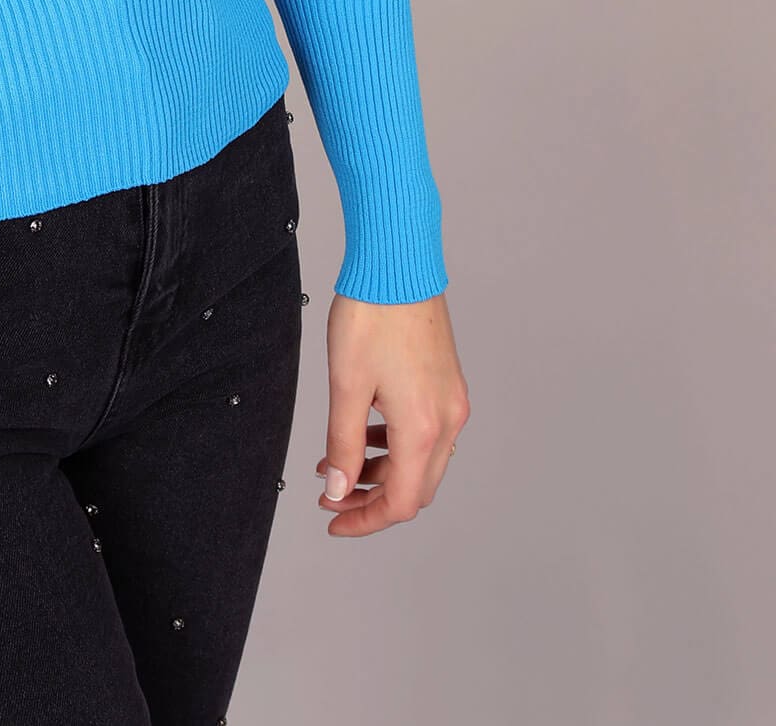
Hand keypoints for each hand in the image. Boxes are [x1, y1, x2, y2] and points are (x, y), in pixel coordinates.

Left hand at [314, 290, 469, 535]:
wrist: (398, 265)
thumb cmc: (370, 315)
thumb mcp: (346, 384)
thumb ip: (344, 443)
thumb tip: (340, 488)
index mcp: (423, 428)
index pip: (400, 502)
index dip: (365, 520)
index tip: (333, 519)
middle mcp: (447, 421)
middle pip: (415, 488)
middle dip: (373, 500)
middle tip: (333, 494)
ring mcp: (452, 401)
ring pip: (422, 461)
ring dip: (383, 470)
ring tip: (339, 461)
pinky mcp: (448, 383)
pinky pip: (427, 433)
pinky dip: (397, 443)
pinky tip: (366, 430)